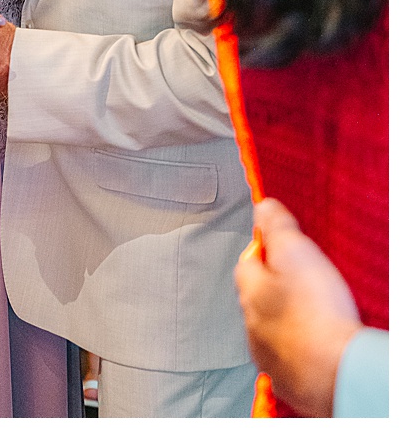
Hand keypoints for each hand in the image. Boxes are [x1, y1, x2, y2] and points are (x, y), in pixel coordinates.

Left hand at [234, 198, 361, 416]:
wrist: (336, 371)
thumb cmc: (316, 313)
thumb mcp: (296, 254)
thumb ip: (277, 227)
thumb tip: (262, 205)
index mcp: (249, 290)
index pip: (246, 261)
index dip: (264, 250)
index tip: (281, 248)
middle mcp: (249, 323)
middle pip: (256, 296)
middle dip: (274, 287)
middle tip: (303, 283)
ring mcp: (265, 352)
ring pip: (269, 328)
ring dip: (284, 320)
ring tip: (313, 316)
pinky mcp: (285, 378)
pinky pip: (286, 357)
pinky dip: (297, 349)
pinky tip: (316, 345)